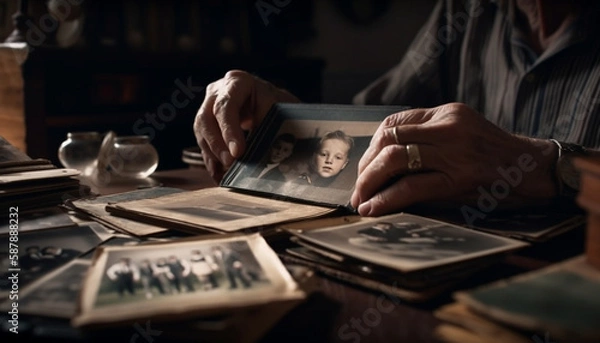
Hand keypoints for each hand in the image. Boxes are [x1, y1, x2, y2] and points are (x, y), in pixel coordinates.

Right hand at [194, 70, 299, 181]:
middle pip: (206, 118)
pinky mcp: (208, 126)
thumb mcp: (279, 110)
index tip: (238, 152)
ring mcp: (209, 108)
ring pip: (201, 132)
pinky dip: (212, 162)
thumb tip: (269, 150)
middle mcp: (218, 92)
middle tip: (230, 163)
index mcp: (238, 82)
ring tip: (227, 173)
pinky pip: (204, 145)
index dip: (229, 129)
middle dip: (217, 144)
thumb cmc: (280, 106)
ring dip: (213, 155)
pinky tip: (220, 176)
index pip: (226, 105)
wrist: (278, 106)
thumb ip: (270, 126)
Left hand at [350, 103, 557, 215]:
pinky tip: (373, 209)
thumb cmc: (492, 155)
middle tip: (358, 186)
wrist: (532, 170)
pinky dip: (386, 199)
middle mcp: (447, 127)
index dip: (372, 146)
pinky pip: (411, 187)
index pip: (394, 123)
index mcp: (446, 113)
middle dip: (365, 165)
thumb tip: (384, 160)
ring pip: (395, 160)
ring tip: (361, 199)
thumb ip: (428, 137)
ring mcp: (453, 152)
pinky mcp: (458, 179)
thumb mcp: (461, 132)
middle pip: (388, 139)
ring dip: (369, 182)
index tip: (365, 166)